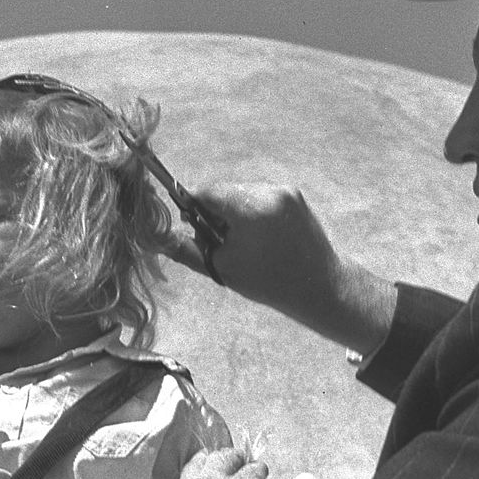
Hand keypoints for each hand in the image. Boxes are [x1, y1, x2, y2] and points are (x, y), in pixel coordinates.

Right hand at [165, 184, 391, 352]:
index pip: (208, 192)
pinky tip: (259, 236)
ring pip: (243, 193)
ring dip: (234, 210)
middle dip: (215, 210)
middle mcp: (269, 191)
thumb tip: (159, 237)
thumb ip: (188, 249)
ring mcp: (285, 191)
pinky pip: (262, 196)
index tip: (189, 223)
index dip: (193, 206)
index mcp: (250, 208)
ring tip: (241, 240)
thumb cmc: (268, 282)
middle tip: (216, 239)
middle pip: (225, 191)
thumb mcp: (222, 268)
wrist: (319, 286)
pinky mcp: (295, 195)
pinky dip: (253, 211)